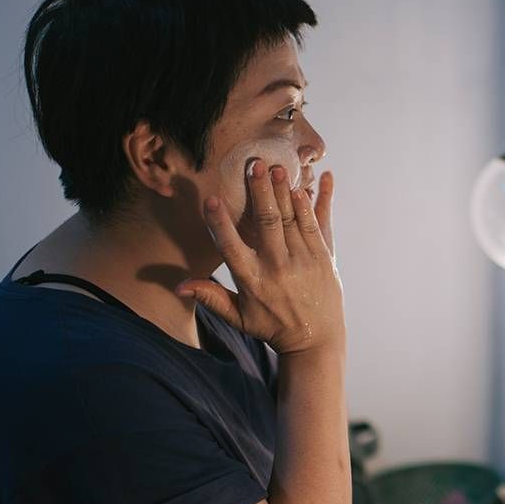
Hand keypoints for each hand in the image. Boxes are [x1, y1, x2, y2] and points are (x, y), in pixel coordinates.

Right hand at [177, 159, 343, 355]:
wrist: (317, 340)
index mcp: (253, 281)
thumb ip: (211, 297)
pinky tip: (312, 185)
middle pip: (268, 222)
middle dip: (261, 192)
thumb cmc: (273, 326)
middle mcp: (279, 267)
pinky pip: (319, 225)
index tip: (210, 200)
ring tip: (278, 167)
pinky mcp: (325, 258)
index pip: (231, 247)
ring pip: (294, 219)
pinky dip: (315, 204)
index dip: (220, 223)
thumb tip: (179, 287)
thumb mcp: (239, 317)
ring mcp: (305, 260)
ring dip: (286, 191)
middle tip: (255, 164)